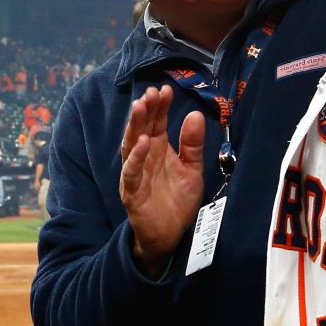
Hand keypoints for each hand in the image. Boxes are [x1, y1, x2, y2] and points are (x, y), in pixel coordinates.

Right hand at [117, 85, 204, 275]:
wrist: (170, 236)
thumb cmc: (177, 201)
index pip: (156, 123)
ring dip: (135, 126)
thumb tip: (194, 114)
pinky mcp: (132, 192)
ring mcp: (135, 174)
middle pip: (142, 129)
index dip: (160, 106)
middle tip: (151, 92)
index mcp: (157, 150)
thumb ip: (193, 144)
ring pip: (131, 145)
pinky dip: (135, 158)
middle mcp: (144, 158)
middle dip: (146, 110)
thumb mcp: (192, 169)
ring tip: (141, 107)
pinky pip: (131, 172)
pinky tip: (142, 143)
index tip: (165, 89)